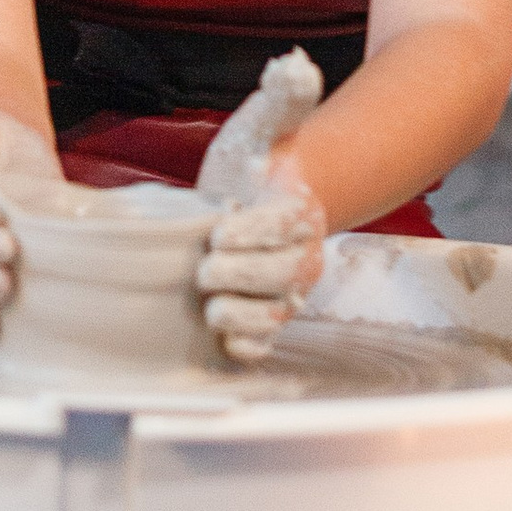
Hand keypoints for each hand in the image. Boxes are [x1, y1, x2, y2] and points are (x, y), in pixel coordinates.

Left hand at [197, 157, 326, 362]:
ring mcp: (292, 294)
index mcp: (301, 216)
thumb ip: (260, 163)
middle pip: (284, 272)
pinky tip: (228, 341)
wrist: (272, 222)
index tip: (218, 234)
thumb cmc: (253, 194)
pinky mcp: (273, 322)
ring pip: (278, 313)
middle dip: (240, 275)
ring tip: (212, 308)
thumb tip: (256, 164)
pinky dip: (249, 347)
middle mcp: (306, 258)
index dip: (250, 232)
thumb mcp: (260, 167)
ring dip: (242, 315)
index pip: (280, 225)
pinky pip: (268, 342)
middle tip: (206, 271)